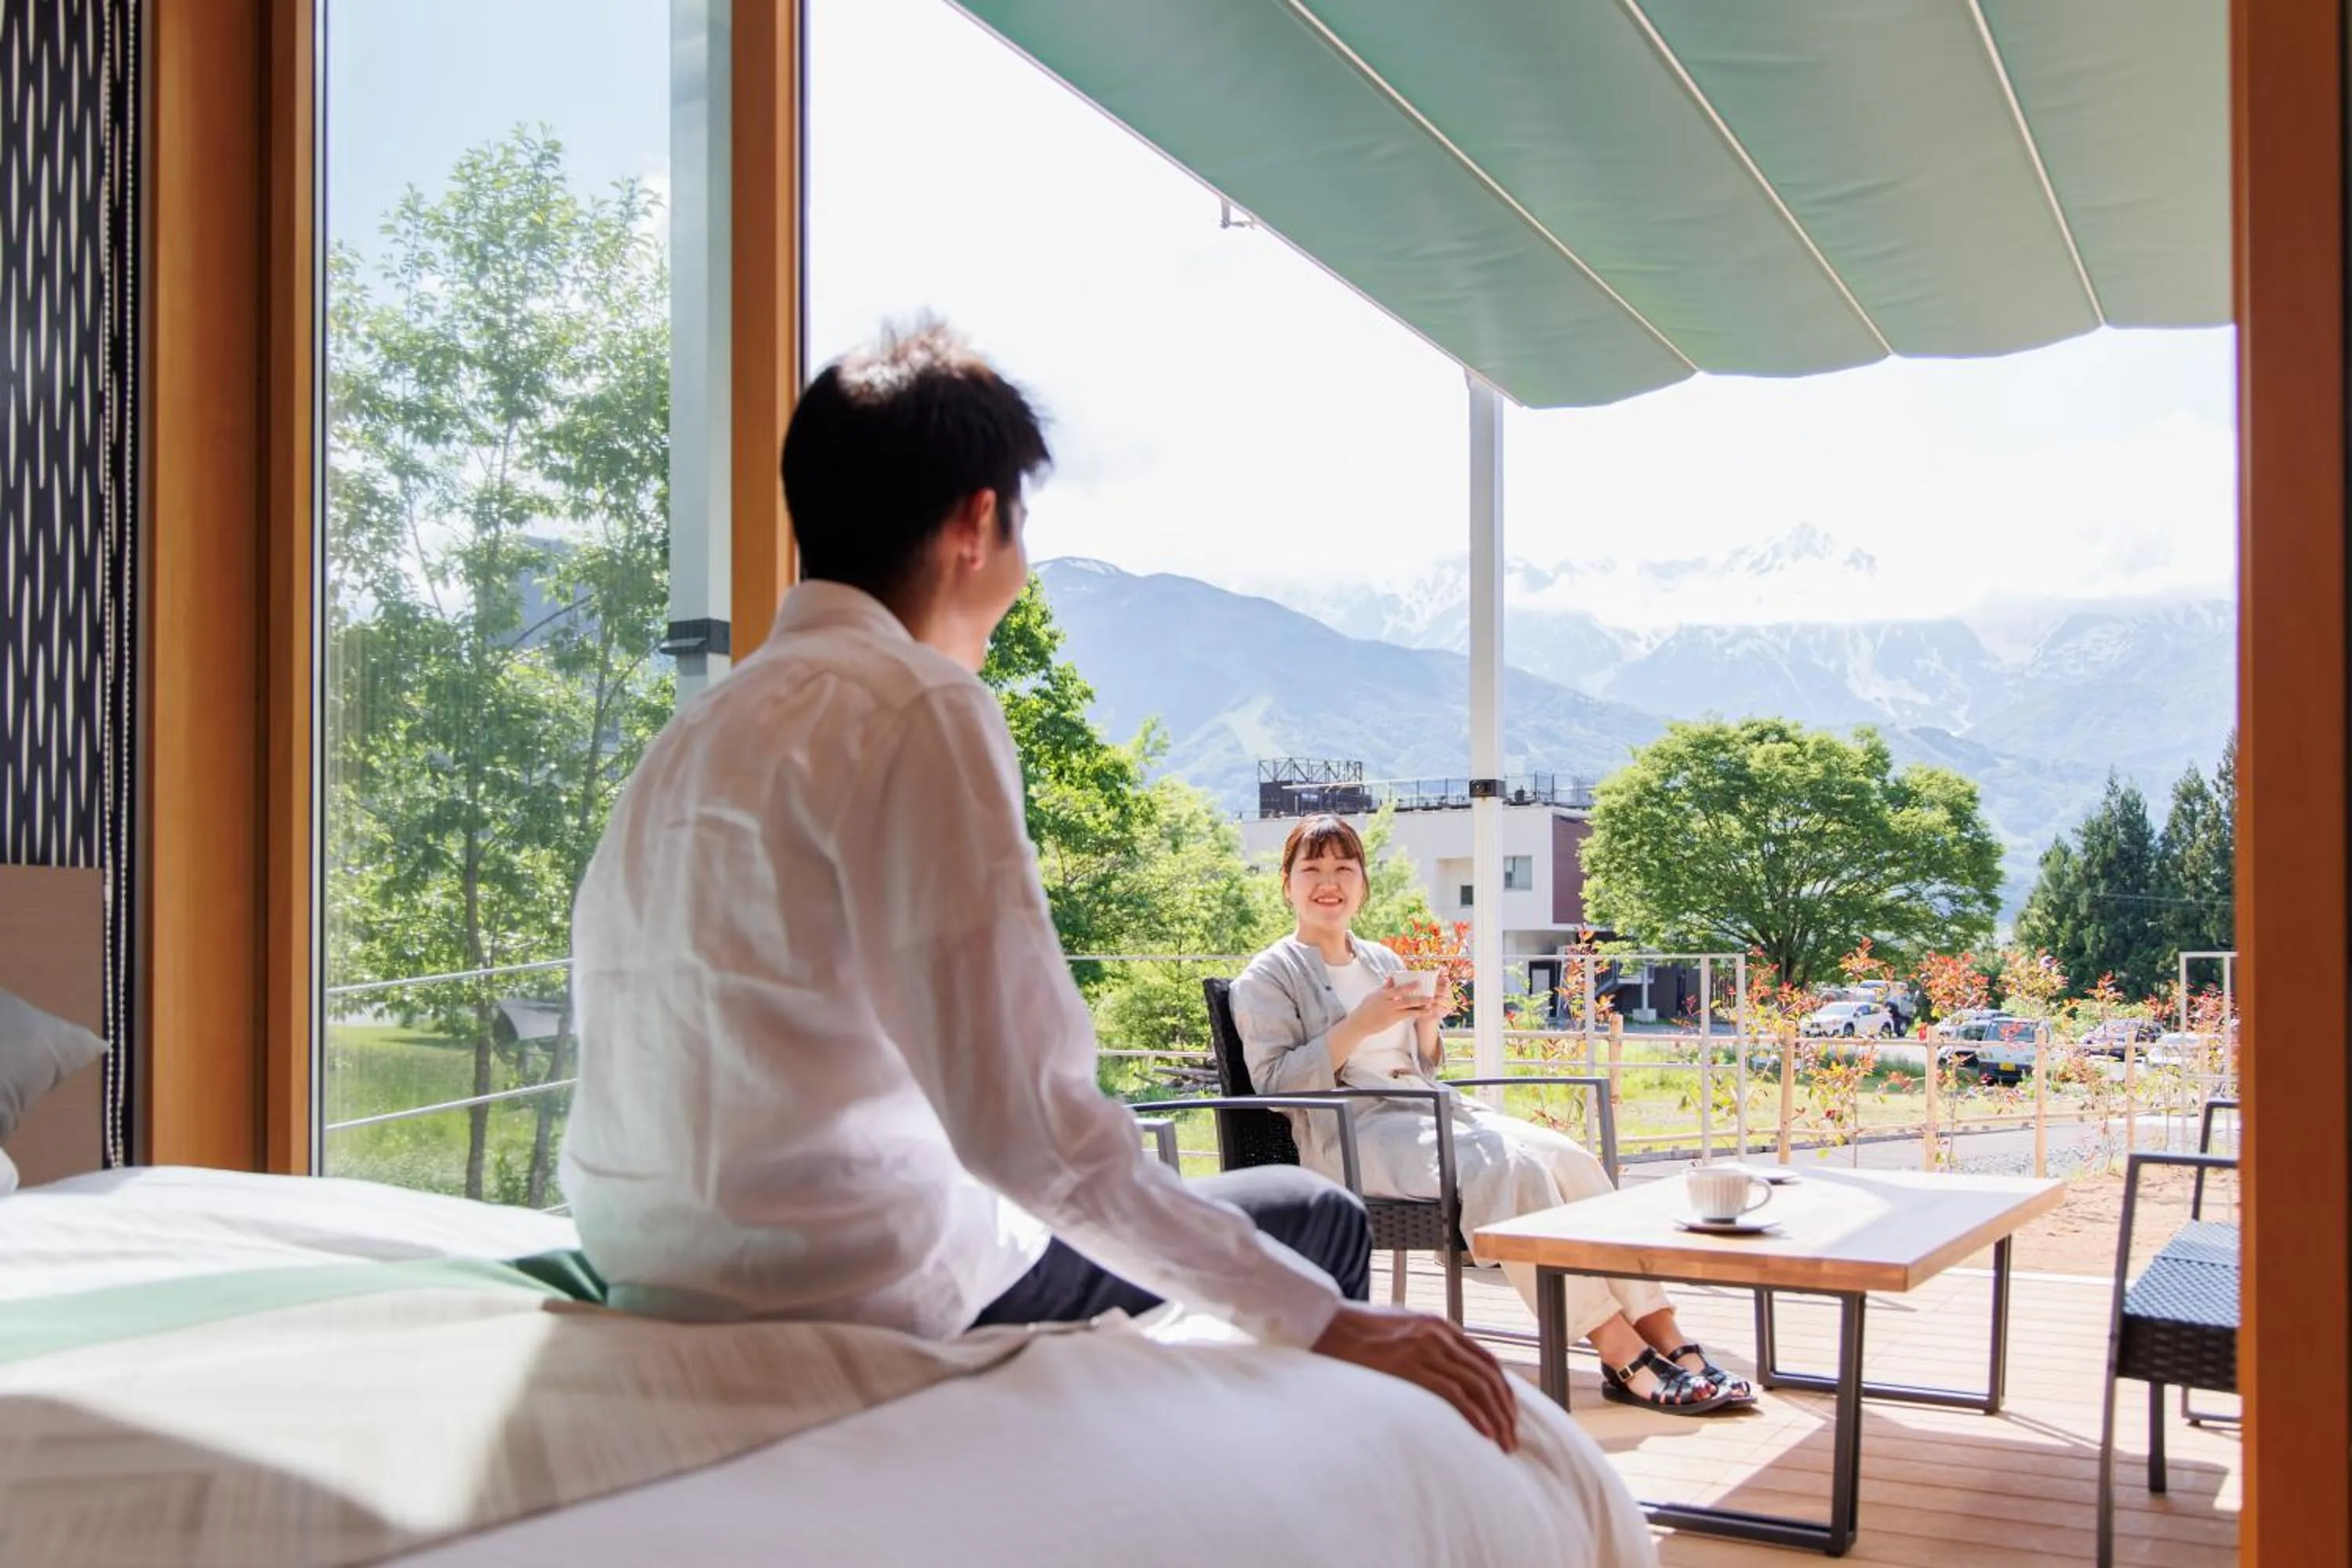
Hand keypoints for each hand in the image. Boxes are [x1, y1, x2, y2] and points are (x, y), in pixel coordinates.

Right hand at [1310, 1302, 1519, 1450]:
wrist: (1324, 1323)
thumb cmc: (1355, 1332)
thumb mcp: (1399, 1329)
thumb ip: (1424, 1345)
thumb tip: (1441, 1374)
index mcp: (1439, 1326)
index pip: (1486, 1361)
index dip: (1503, 1391)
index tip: (1509, 1416)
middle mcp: (1438, 1334)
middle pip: (1487, 1376)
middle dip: (1505, 1411)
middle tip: (1511, 1439)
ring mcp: (1424, 1348)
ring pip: (1476, 1387)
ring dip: (1495, 1418)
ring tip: (1502, 1444)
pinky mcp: (1408, 1365)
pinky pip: (1453, 1394)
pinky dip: (1474, 1416)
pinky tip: (1483, 1434)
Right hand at [1346, 977, 1433, 1030]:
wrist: (1359, 1023)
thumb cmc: (1366, 1008)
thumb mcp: (1374, 995)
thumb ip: (1385, 987)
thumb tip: (1393, 977)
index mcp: (1383, 993)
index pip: (1397, 987)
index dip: (1409, 985)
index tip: (1419, 981)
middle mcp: (1387, 1001)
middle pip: (1405, 996)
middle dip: (1418, 995)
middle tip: (1430, 994)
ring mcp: (1390, 1010)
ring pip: (1408, 1006)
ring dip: (1421, 1005)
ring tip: (1431, 1004)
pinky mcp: (1392, 1019)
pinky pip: (1407, 1015)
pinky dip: (1416, 1013)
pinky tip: (1424, 1013)